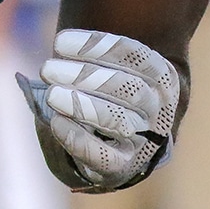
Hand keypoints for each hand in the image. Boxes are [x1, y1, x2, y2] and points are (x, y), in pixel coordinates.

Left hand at [18, 29, 182, 191]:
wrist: (124, 144)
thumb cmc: (112, 94)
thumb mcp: (115, 68)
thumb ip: (95, 53)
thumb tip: (60, 42)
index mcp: (162, 77)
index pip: (135, 55)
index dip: (96, 46)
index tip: (59, 42)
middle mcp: (158, 108)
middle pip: (127, 87)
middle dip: (84, 75)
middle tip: (47, 68)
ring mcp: (144, 140)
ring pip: (116, 120)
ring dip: (81, 105)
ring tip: (51, 94)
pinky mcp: (122, 166)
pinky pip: (102, 155)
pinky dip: (77, 139)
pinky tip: (56, 122)